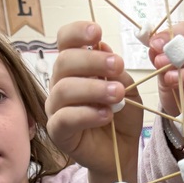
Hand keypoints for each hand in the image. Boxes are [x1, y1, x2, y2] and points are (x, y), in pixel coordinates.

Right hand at [46, 21, 139, 177]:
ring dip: (93, 88)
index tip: (98, 31)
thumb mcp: (127, 89)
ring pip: (64, 89)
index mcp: (75, 68)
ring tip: (117, 95)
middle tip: (118, 66)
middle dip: (93, 61)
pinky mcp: (58, 131)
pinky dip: (86, 114)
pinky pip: (64, 118)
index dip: (77, 32)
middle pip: (65, 61)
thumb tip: (101, 46)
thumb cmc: (122, 117)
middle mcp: (60, 84)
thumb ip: (116, 71)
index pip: (66, 41)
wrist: (123, 151)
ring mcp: (56, 108)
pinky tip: (106, 115)